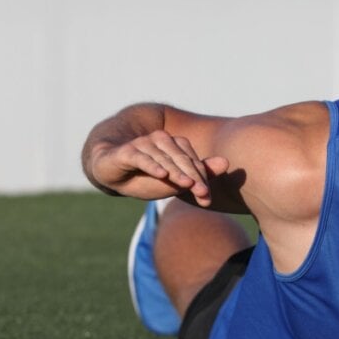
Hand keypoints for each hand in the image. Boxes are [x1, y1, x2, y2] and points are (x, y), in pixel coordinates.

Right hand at [89, 131, 227, 205]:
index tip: (207, 197)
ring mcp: (143, 144)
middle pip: (181, 159)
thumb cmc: (146, 177)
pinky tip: (161, 174)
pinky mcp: (127, 151)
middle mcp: (160, 140)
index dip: (201, 179)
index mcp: (174, 144)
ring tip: (187, 185)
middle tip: (203, 194)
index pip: (193, 161)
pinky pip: (142, 158)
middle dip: (193, 177)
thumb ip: (198, 172)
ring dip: (176, 173)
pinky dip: (152, 166)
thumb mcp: (173, 179)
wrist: (111, 172)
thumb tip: (227, 163)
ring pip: (164, 159)